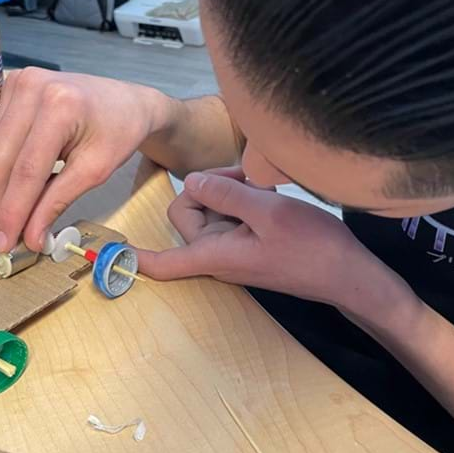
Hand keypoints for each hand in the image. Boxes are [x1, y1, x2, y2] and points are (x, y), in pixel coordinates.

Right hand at [0, 68, 171, 252]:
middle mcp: (32, 87)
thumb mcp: (95, 171)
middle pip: (1, 158)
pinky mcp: (11, 87)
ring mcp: (18, 82)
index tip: (6, 241)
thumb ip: (58, 202)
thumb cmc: (120, 132)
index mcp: (60, 105)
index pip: (27, 169)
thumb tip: (30, 237)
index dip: (13, 210)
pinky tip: (0, 196)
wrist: (127, 101)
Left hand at [137, 167, 417, 318]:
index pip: (162, 263)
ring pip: (210, 208)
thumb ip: (226, 194)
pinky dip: (243, 198)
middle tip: (244, 179)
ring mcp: (233, 247)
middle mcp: (217, 253)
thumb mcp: (269, 212)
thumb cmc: (312, 247)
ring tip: (263, 187)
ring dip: (230, 189)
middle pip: (185, 213)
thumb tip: (191, 180)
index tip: (105, 250)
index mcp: (215, 254)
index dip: (132, 256)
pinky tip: (268, 194)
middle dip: (208, 187)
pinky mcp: (248, 241)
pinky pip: (230, 214)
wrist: (348, 273)